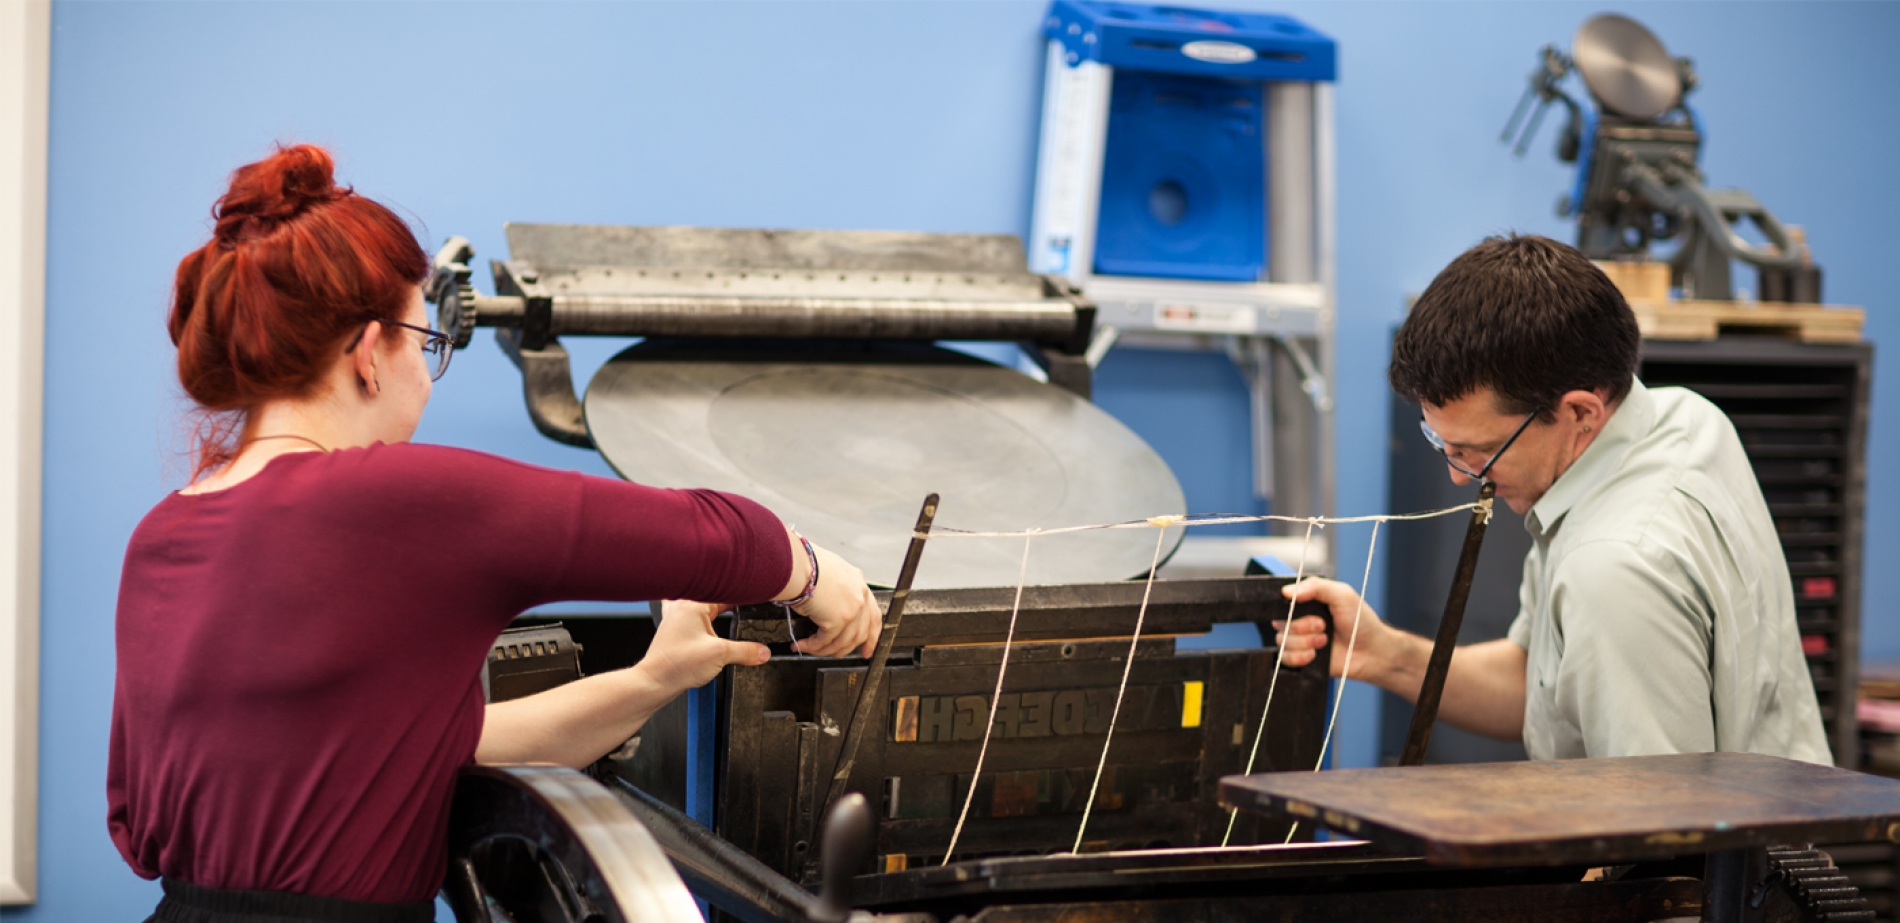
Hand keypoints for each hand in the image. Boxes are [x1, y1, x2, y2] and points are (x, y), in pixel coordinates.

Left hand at [640, 600, 771, 693]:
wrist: (655, 681)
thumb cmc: (677, 664)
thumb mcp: (720, 655)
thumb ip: (746, 651)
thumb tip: (763, 651)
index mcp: (694, 603)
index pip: (726, 590)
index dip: (744, 594)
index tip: (759, 597)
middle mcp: (683, 604)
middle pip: (715, 595)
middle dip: (733, 600)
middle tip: (751, 606)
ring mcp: (677, 616)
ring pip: (703, 604)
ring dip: (717, 607)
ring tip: (735, 610)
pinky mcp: (675, 629)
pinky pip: (693, 615)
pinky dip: (704, 617)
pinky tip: (710, 622)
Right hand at [792, 543, 880, 657]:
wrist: (796, 564)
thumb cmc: (804, 564)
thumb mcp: (828, 574)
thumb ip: (836, 591)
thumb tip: (827, 610)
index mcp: (858, 583)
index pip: (872, 614)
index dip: (871, 635)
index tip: (868, 648)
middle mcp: (860, 597)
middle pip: (860, 633)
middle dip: (847, 649)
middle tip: (835, 655)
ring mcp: (852, 610)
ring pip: (842, 642)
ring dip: (824, 649)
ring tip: (808, 648)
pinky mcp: (839, 620)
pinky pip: (825, 641)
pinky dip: (812, 647)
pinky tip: (802, 645)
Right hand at [1276, 577, 1391, 679]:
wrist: (1372, 651)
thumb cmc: (1361, 621)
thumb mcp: (1342, 595)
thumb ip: (1316, 587)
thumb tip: (1287, 591)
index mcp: (1306, 602)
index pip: (1282, 602)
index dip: (1289, 607)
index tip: (1305, 609)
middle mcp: (1300, 620)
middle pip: (1280, 623)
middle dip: (1302, 626)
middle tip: (1323, 626)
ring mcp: (1300, 640)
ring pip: (1282, 641)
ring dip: (1305, 642)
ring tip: (1325, 641)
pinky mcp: (1301, 659)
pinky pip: (1285, 659)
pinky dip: (1299, 657)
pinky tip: (1315, 655)